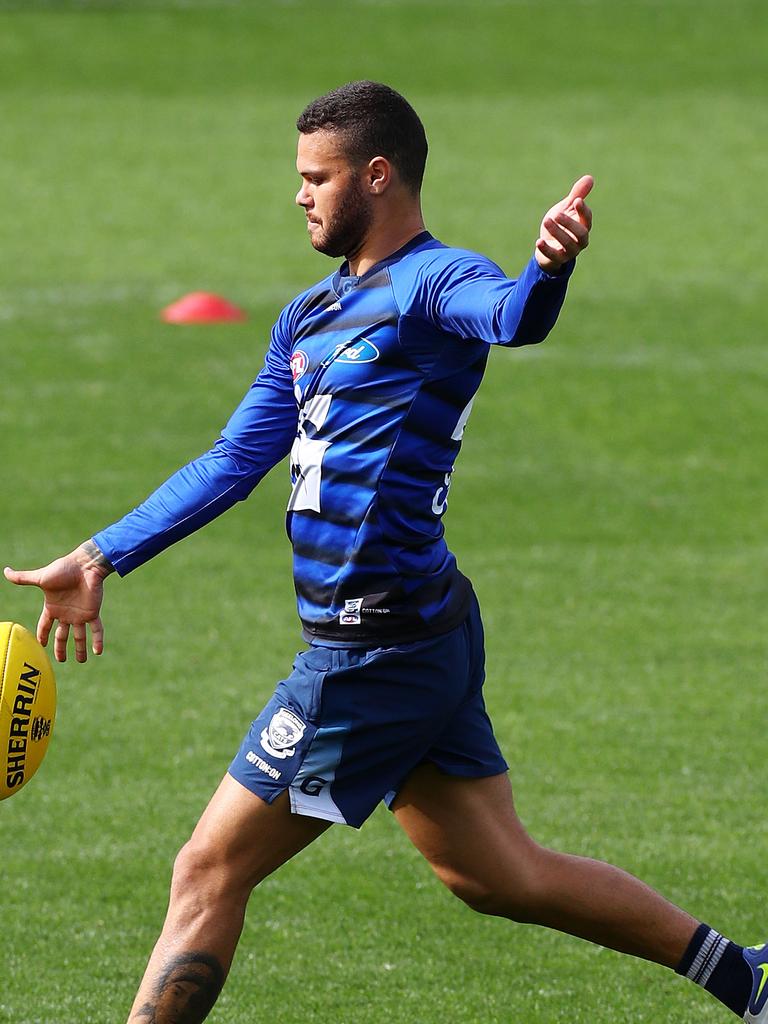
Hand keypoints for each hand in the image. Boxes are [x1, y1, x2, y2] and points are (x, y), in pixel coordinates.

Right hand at [4, 541, 111, 662]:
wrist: (84, 565)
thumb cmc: (63, 569)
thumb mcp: (40, 577)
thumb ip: (23, 578)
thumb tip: (5, 571)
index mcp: (53, 607)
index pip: (45, 625)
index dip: (43, 635)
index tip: (41, 645)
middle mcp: (66, 613)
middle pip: (62, 635)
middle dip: (61, 648)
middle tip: (61, 660)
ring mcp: (80, 614)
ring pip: (80, 636)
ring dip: (80, 648)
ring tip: (82, 661)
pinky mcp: (92, 612)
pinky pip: (96, 629)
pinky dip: (98, 641)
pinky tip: (98, 652)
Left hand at [535, 174, 592, 273]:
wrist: (547, 244)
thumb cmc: (560, 224)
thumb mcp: (567, 208)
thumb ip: (577, 195)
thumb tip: (590, 178)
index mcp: (584, 226)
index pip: (587, 219)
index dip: (583, 210)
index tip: (576, 201)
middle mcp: (580, 240)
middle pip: (581, 233)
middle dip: (569, 223)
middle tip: (556, 214)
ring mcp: (570, 251)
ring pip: (568, 244)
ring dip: (557, 232)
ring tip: (546, 221)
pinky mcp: (558, 259)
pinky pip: (554, 256)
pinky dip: (546, 249)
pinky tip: (538, 241)